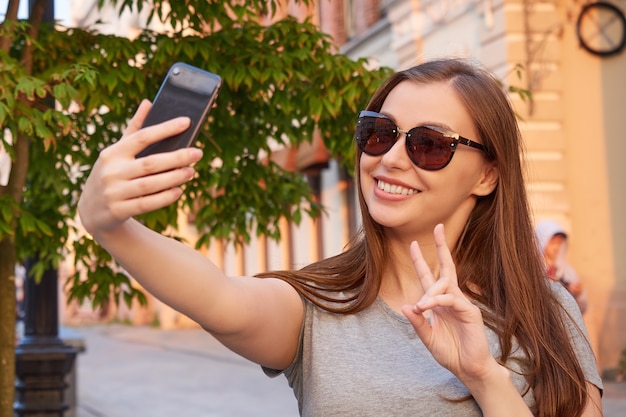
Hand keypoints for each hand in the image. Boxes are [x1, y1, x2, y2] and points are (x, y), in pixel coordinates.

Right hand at [77, 100, 202, 235]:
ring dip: (175, 177)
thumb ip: (134, 130)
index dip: (165, 128)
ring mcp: (114, 192)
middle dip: (177, 157)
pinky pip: (147, 204)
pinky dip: (165, 197)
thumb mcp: (117, 153)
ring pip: (151, 184)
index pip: (141, 136)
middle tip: (198, 153)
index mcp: (112, 153)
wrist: (92, 211)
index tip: (187, 122)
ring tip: (191, 171)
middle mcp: (111, 171)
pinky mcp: (118, 211)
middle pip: (150, 162)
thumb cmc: (113, 174)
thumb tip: (148, 102)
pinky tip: (179, 191)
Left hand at [401, 224, 498, 383]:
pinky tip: (428, 306)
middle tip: (438, 227)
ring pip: (445, 284)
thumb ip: (417, 322)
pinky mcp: (470, 312)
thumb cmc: (450, 353)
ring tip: (423, 307)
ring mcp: (462, 303)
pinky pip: (451, 299)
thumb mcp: (427, 337)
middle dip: (441, 247)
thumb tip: (407, 305)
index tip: (412, 244)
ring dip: (430, 292)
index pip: (430, 276)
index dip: (422, 261)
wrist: (469, 369)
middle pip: (446, 267)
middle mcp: (451, 298)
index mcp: (439, 303)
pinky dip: (438, 301)